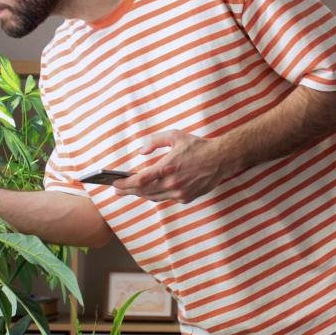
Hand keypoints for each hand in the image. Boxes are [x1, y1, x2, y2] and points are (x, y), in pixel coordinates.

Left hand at [112, 130, 234, 202]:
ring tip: (131, 191)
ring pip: (154, 197)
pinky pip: (166, 198)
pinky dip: (156, 195)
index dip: (125, 184)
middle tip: (117, 190)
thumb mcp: (175, 136)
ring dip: (141, 194)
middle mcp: (172, 184)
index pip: (140, 180)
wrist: (221, 159)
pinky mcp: (186, 198)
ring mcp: (180, 193)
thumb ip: (155, 141)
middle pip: (144, 192)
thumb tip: (141, 152)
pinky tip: (150, 191)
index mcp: (167, 168)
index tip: (115, 184)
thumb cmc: (198, 146)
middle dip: (128, 191)